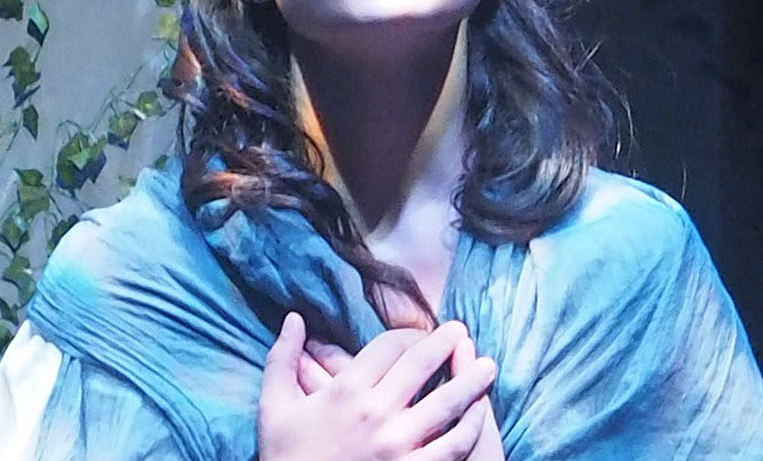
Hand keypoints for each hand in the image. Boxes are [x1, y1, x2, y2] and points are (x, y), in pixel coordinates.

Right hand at [258, 313, 496, 460]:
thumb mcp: (274, 406)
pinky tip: (479, 413)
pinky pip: (453, 446)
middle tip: (461, 328)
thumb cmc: (284, 458)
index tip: (420, 331)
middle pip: (420, 366)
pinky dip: (471, 426)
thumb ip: (282, 358)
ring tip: (488, 365)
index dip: (408, 334)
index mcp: (345, 390)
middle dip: (444, 343)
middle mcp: (375, 412)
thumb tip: (294, 317)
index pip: (388, 347)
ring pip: (446, 403)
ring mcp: (398, 445)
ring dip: (471, 381)